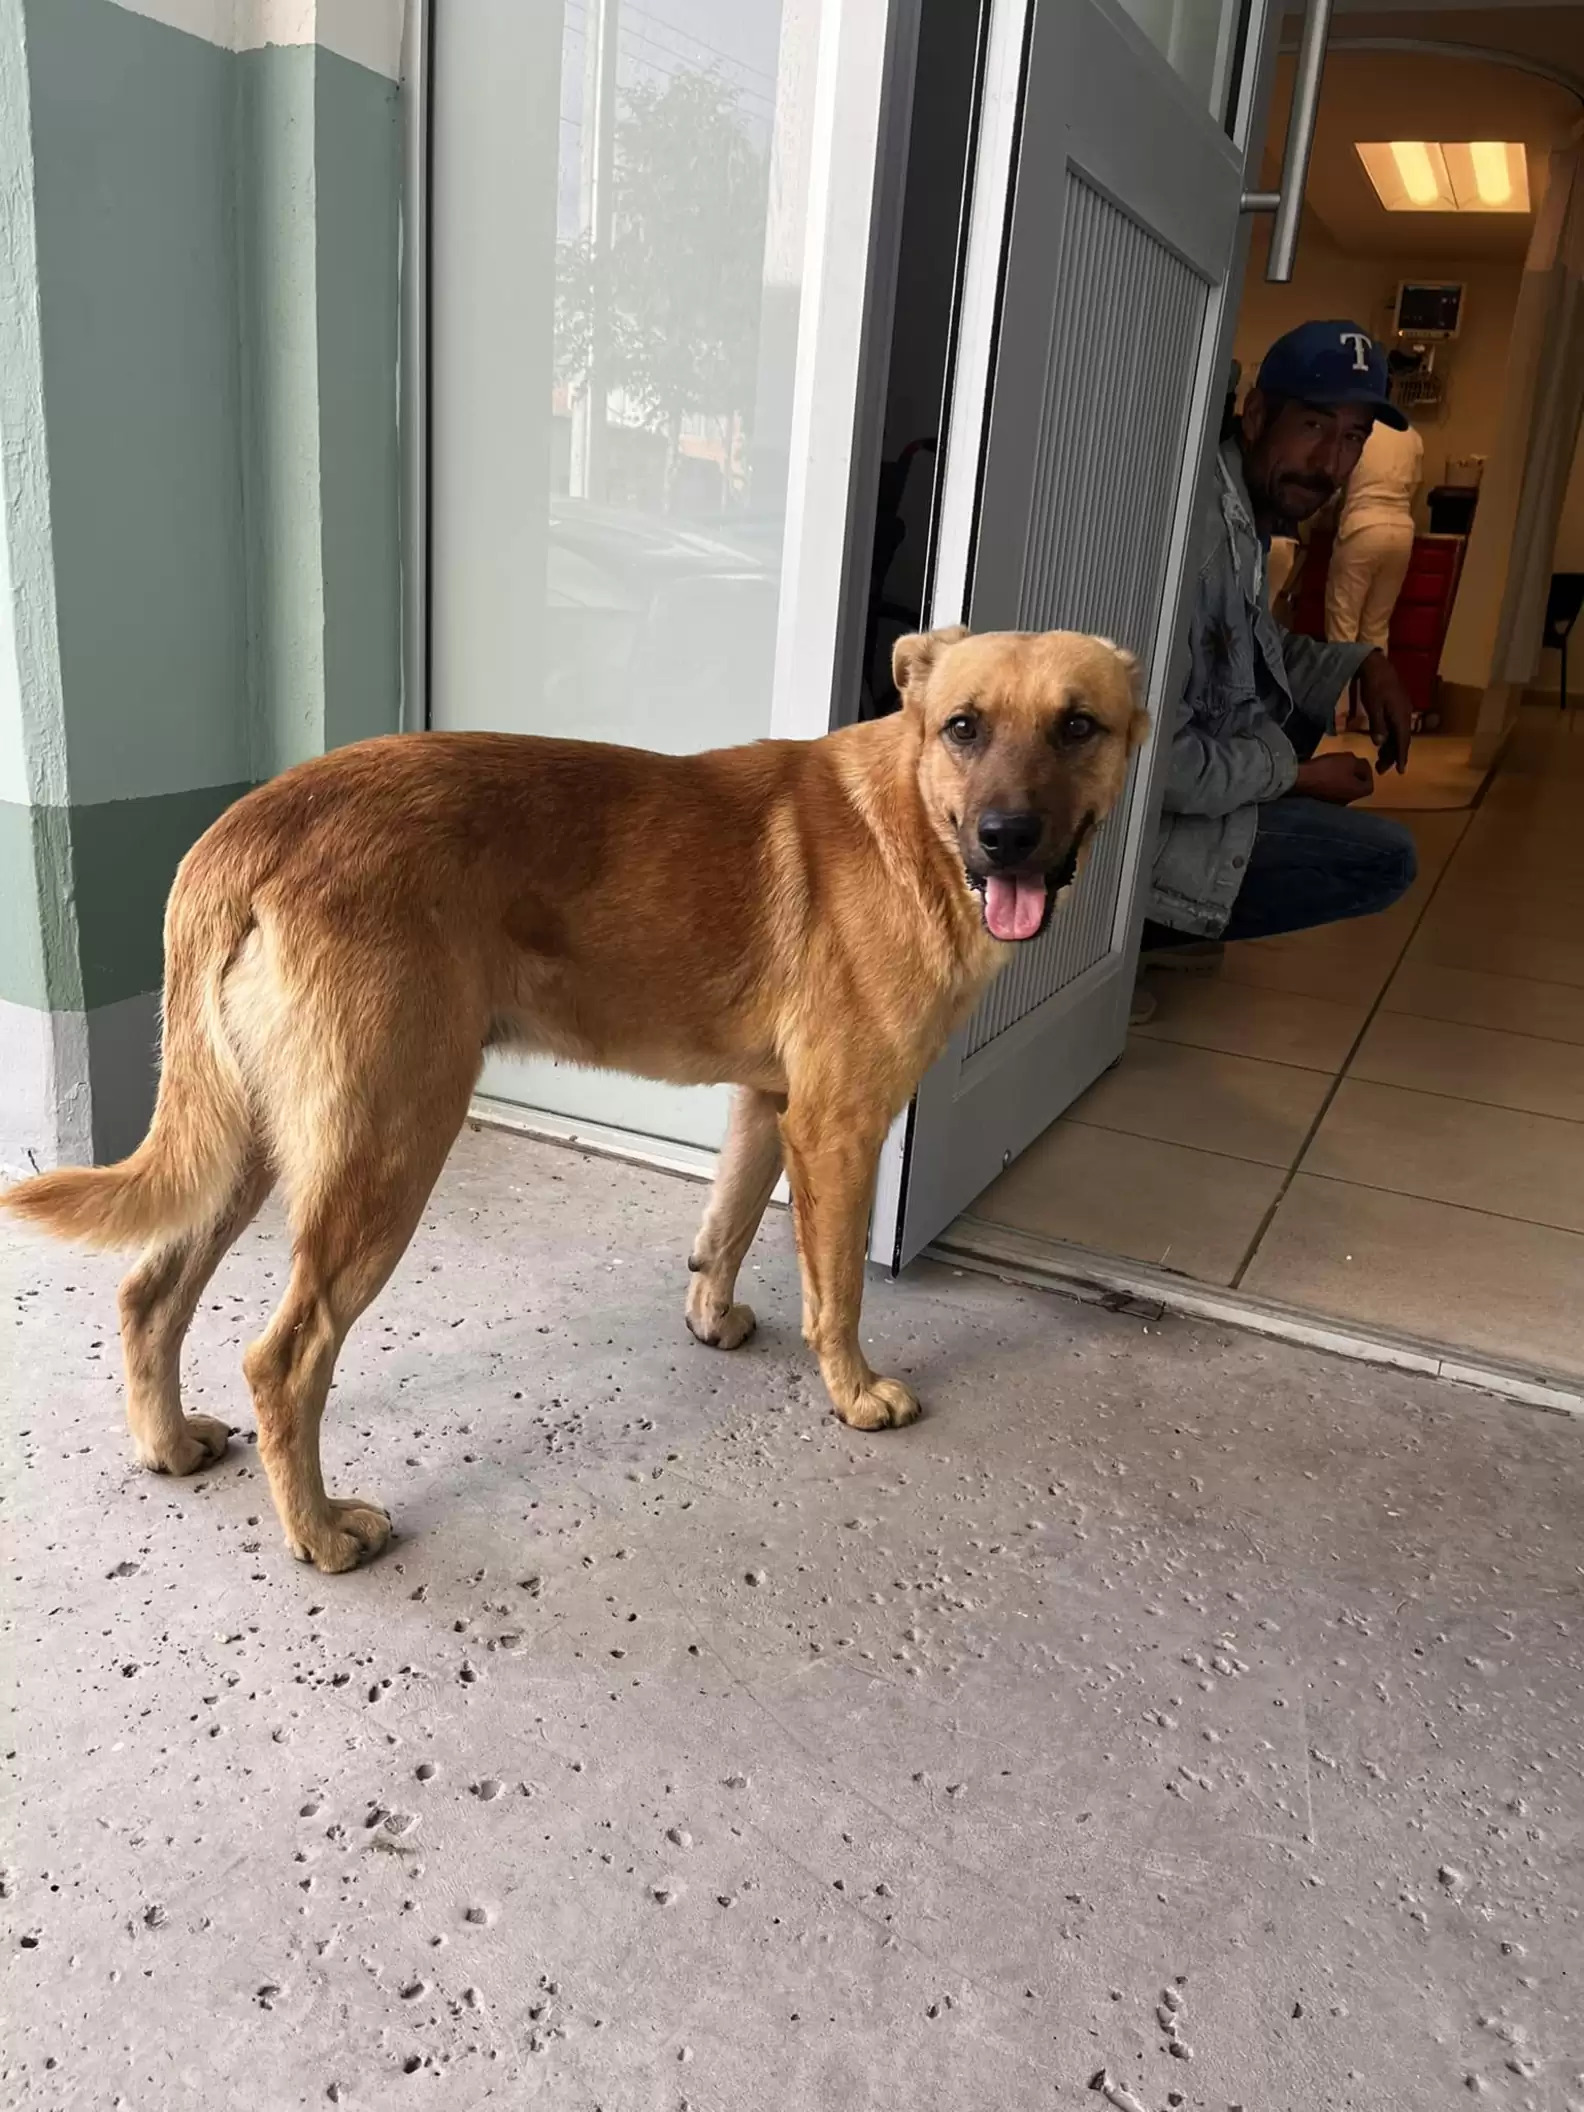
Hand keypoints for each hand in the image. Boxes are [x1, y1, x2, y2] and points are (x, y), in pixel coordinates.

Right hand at [1293, 753, 1374, 804]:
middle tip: (1348, 764)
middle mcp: (1348, 802)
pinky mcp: (1321, 802)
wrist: (1302, 779)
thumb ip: (1361, 763)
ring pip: (1343, 790)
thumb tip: (1364, 766)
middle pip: (1356, 788)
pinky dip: (1331, 783)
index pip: (1369, 785)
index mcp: (1357, 792)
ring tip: (1335, 768)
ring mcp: (1333, 804)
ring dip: (1342, 780)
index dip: (1367, 773)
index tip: (1360, 763)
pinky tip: (1325, 775)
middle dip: (1354, 776)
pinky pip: (1331, 792)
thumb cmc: (1328, 769)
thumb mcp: (1349, 759)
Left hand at [1354, 650, 1412, 774]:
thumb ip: (1378, 726)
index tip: (1401, 771)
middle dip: (1393, 756)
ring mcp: (1403, 710)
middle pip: (1402, 740)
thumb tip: (1381, 744)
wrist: (1377, 665)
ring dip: (1391, 748)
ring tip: (1381, 761)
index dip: (1401, 757)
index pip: (1403, 741)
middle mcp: (1406, 714)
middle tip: (1382, 770)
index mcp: (1401, 716)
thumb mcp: (1373, 707)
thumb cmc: (1373, 686)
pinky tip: (1383, 743)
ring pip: (1400, 734)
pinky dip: (1392, 737)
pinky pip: (1398, 726)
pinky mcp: (1399, 706)